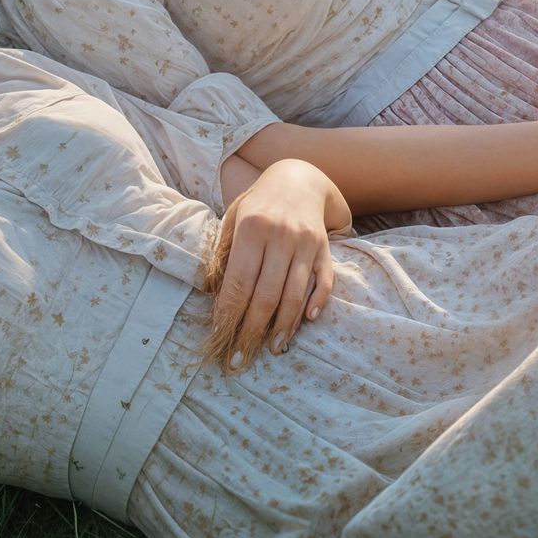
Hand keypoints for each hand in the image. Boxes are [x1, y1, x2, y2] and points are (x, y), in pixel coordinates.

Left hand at [204, 159, 338, 370]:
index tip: (221, 337)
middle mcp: (282, 236)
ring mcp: (307, 244)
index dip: (230, 313)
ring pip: (295, 294)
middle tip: (240, 358)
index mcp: (252, 227)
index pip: (240, 281)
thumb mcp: (233, 218)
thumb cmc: (258, 204)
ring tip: (271, 348)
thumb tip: (211, 292)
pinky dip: (317, 303)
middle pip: (267, 294)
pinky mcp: (326, 250)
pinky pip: (325, 282)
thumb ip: (223, 252)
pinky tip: (307, 322)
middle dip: (252, 331)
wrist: (299, 179)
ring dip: (283, 326)